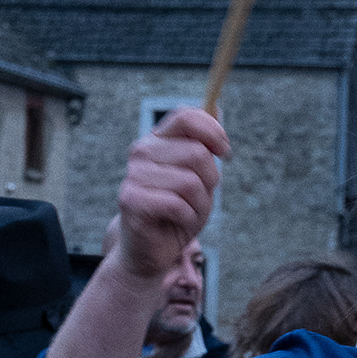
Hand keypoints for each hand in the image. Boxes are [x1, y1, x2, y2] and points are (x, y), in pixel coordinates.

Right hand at [112, 107, 226, 287]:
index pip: (187, 116)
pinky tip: (176, 222)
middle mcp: (142, 151)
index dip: (213, 132)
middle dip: (210, 181)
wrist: (150, 249)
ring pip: (190, 182)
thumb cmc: (177, 211)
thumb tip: (219, 108)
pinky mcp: (131, 200)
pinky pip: (178, 204)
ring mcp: (134, 175)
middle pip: (197, 153)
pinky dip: (187, 218)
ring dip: (199, 204)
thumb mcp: (200, 175)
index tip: (224, 153)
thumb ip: (206, 144)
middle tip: (197, 198)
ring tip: (185, 212)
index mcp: (158, 139)